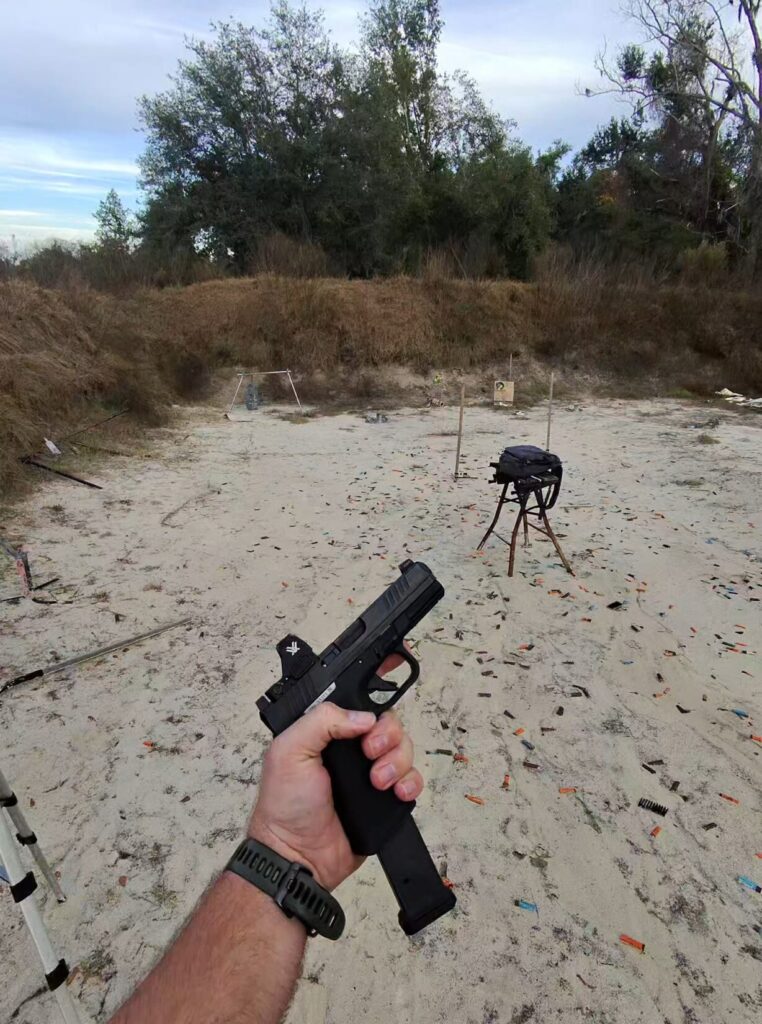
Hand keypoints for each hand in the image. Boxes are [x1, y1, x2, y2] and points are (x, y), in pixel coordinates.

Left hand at [248, 661, 422, 890]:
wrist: (299, 856)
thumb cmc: (285, 805)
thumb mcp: (289, 751)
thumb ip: (321, 722)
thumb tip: (364, 717)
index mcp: (327, 733)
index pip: (358, 705)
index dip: (373, 705)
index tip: (374, 721)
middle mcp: (351, 750)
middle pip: (388, 724)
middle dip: (387, 736)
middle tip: (370, 754)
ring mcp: (370, 774)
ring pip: (404, 749)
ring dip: (397, 761)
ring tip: (378, 782)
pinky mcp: (385, 800)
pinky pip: (412, 780)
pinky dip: (411, 782)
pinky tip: (398, 792)